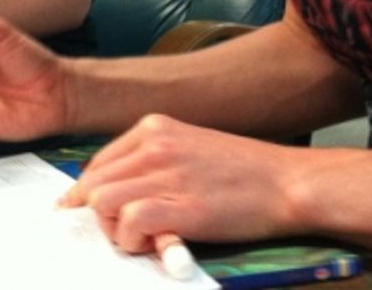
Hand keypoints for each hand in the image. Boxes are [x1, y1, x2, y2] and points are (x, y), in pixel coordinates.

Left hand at [61, 114, 297, 252]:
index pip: (98, 162)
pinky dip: (132, 239)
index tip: (83, 211)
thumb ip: (154, 161)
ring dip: (113, 228)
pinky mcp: (181, 206)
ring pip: (102, 201)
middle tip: (121, 233)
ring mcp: (166, 174)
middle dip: (98, 214)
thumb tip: (118, 188)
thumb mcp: (190, 147)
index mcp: (154, 128)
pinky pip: (128, 221)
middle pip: (93, 183)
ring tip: (140, 239)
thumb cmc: (244, 172)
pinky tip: (153, 243)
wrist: (288, 182)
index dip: (88, 193)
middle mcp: (153, 145)